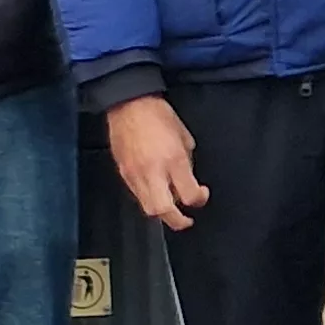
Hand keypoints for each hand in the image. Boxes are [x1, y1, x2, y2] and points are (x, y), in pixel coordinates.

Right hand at [107, 94, 208, 231]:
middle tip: (185, 220)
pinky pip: (137, 194)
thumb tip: (187, 179)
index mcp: (174, 160)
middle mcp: (154, 171)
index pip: (189, 195)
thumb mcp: (184, 137)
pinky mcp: (123, 172)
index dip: (199, 199)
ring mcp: (136, 174)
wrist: (129, 104)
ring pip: (147, 208)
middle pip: (164, 211)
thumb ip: (187, 163)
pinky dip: (148, 198)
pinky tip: (154, 191)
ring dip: (161, 212)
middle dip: (177, 221)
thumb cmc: (158, 115)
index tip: (201, 193)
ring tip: (169, 208)